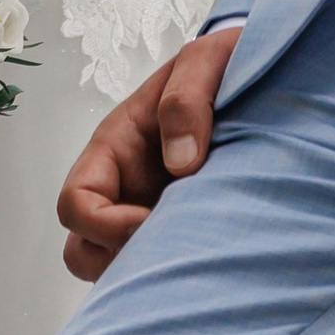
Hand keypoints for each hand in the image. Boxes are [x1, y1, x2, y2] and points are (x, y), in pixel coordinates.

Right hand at [57, 23, 241, 281]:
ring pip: (114, 265)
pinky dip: (167, 271)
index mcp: (115, 146)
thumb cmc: (221, 66)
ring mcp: (145, 209)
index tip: (150, 220)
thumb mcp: (204, 63)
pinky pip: (153, 265)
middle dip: (116, 259)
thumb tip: (181, 163)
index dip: (103, 224)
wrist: (258, 77)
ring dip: (141, 270)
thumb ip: (186, 100)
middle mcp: (121, 186)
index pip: (76, 201)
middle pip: (82, 249)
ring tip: (189, 252)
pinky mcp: (174, 227)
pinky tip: (206, 253)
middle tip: (170, 247)